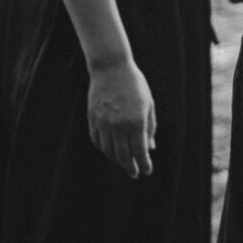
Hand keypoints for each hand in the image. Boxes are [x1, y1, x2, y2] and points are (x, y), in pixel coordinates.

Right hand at [86, 58, 155, 178]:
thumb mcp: (148, 104)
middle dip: (130, 167)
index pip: (140, 151)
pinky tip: (111, 151)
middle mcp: (119, 124)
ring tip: (124, 163)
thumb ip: (149, 127)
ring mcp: (104, 123)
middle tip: (135, 173)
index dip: (144, 164)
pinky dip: (105, 149)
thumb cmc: (135, 85)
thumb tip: (150, 148)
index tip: (147, 171)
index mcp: (136, 120)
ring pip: (109, 151)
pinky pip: (98, 141)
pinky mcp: (93, 119)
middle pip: (123, 155)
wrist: (111, 68)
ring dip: (117, 161)